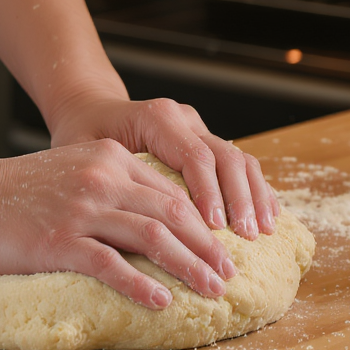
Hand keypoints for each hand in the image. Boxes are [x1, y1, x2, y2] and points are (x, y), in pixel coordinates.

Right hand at [0, 140, 238, 308]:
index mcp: (110, 157)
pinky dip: (141, 285)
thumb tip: (153, 220)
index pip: (171, 192)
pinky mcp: (61, 240)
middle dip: (208, 247)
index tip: (221, 246)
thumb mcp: (72, 169)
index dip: (203, 222)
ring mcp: (82, 208)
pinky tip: (161, 302)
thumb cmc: (15, 190)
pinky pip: (112, 265)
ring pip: (153, 238)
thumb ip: (111, 183)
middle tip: (230, 274)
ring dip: (189, 267)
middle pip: (173, 214)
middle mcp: (103, 177)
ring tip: (212, 291)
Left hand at [47, 96, 279, 240]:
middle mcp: (184, 120)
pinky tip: (268, 219)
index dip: (209, 194)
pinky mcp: (207, 144)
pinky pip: (241, 166)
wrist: (91, 112)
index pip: (195, 156)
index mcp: (158, 117)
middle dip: (239, 200)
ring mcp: (199, 130)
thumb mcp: (81, 151)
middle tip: (246, 237)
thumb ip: (104, 177)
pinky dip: (257, 191)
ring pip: (240, 160)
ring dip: (254, 197)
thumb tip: (125, 222)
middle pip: (225, 157)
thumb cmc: (82, 135)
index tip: (214, 229)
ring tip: (263, 232)